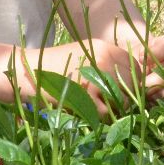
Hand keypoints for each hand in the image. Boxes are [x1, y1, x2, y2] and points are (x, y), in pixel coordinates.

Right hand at [43, 35, 163, 117]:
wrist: (28, 72)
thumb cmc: (56, 66)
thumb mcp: (85, 54)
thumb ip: (107, 63)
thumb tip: (133, 82)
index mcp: (105, 48)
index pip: (135, 67)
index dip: (133, 82)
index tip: (125, 91)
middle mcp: (104, 59)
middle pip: (132, 84)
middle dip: (126, 97)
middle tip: (111, 103)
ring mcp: (96, 77)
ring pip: (122, 100)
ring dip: (114, 108)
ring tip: (98, 107)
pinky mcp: (86, 95)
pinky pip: (106, 113)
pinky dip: (99, 116)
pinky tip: (87, 111)